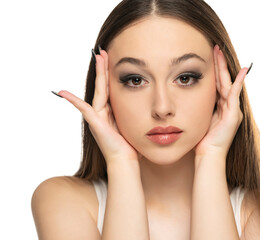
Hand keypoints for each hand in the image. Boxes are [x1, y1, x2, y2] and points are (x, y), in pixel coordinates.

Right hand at [54, 49, 138, 164]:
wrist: (124, 159)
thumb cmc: (128, 144)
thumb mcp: (129, 123)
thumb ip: (127, 111)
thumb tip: (138, 101)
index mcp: (110, 110)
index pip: (109, 87)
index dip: (108, 72)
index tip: (110, 57)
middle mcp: (102, 111)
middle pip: (102, 85)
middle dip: (102, 67)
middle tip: (101, 51)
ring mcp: (97, 116)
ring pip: (98, 90)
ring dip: (97, 73)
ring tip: (97, 57)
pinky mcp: (95, 123)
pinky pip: (84, 109)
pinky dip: (73, 101)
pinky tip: (63, 92)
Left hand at [194, 45, 249, 160]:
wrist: (207, 155)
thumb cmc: (201, 140)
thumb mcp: (198, 118)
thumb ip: (197, 107)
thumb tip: (183, 97)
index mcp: (219, 106)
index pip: (217, 83)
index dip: (214, 69)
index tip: (209, 54)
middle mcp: (228, 106)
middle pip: (224, 80)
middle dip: (220, 63)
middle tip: (215, 47)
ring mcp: (232, 110)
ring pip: (228, 84)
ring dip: (225, 68)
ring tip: (221, 53)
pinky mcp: (234, 115)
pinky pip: (235, 95)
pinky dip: (238, 83)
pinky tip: (241, 72)